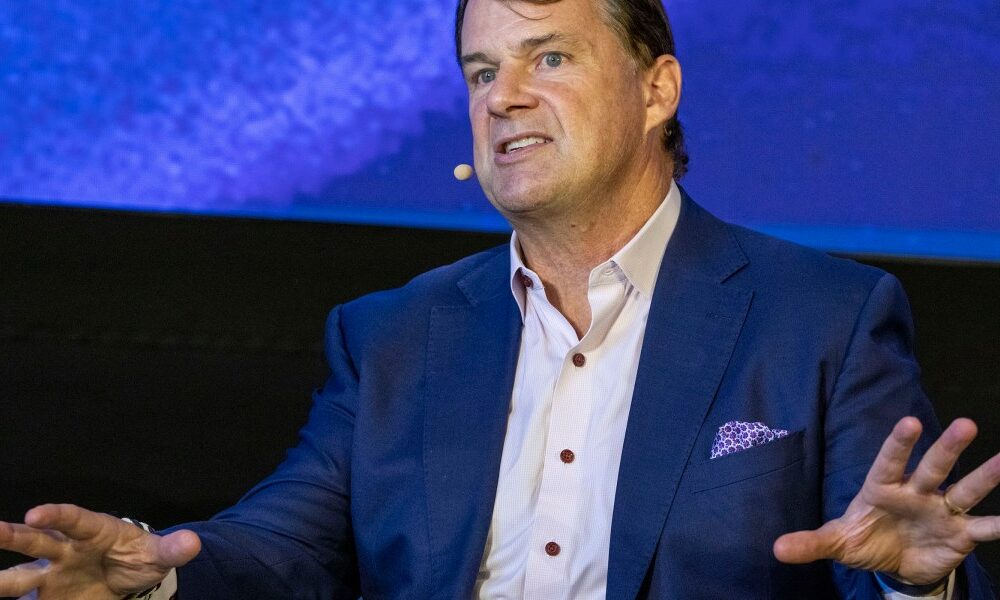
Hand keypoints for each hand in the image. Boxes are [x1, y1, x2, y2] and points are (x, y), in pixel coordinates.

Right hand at [0, 504, 199, 599]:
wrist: (127, 577)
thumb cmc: (138, 557)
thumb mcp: (158, 553)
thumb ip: (172, 548)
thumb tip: (193, 543)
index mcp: (93, 530)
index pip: (74, 519)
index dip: (56, 514)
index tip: (35, 513)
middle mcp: (65, 548)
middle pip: (36, 539)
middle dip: (14, 535)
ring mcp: (51, 573)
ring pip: (21, 574)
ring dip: (2, 579)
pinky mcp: (45, 595)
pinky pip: (26, 599)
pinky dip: (14, 599)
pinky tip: (3, 597)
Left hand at [773, 417, 999, 583]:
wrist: (893, 564)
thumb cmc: (864, 539)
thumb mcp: (837, 542)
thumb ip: (811, 543)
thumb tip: (776, 549)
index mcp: (882, 488)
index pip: (889, 461)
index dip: (898, 443)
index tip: (910, 421)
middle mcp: (916, 492)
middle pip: (932, 466)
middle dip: (947, 447)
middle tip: (966, 423)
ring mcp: (941, 510)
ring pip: (965, 490)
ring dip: (985, 476)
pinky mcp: (960, 534)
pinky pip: (984, 528)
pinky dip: (999, 524)